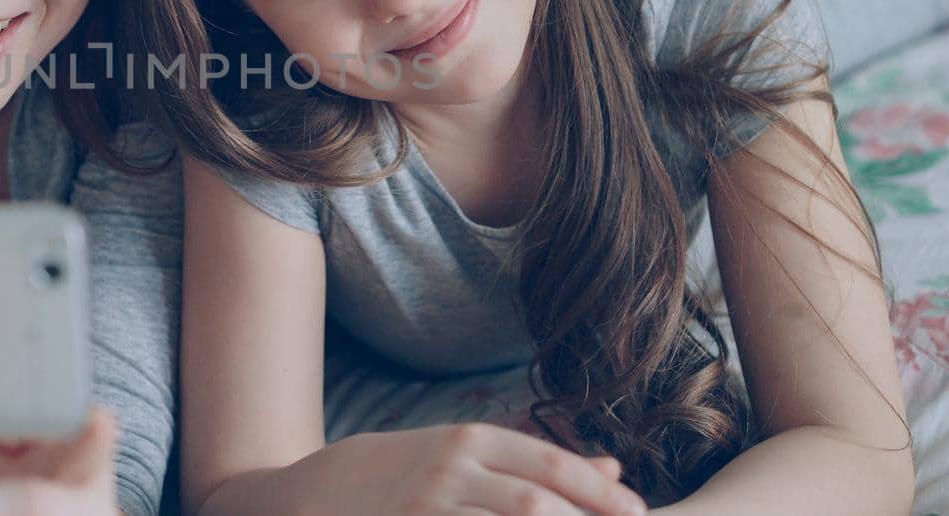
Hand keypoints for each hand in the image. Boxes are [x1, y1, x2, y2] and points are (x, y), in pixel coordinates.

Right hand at [288, 423, 646, 515]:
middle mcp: (451, 469)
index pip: (548, 463)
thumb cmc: (395, 471)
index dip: (598, 491)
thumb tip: (612, 468)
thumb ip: (531, 460)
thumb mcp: (460, 452)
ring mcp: (428, 507)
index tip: (638, 512)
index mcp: (468, 439)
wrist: (309, 494)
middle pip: (536, 501)